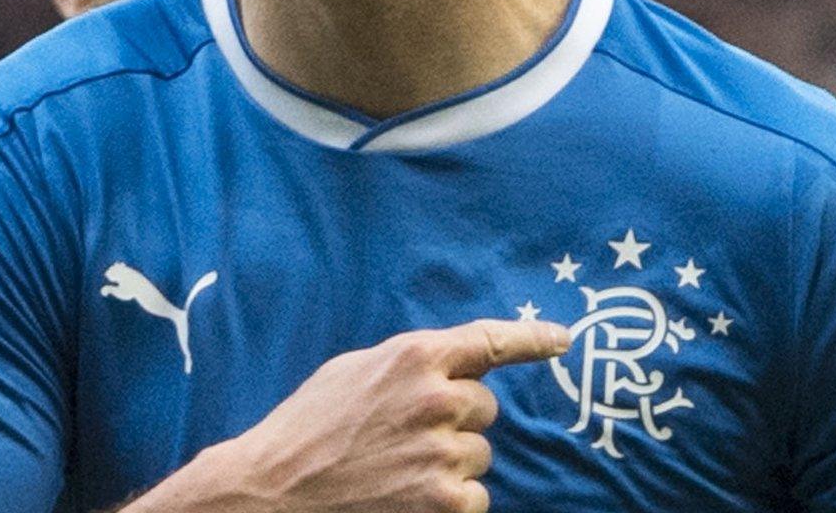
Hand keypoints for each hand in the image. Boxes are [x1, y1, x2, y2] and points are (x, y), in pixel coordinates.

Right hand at [135, 319, 569, 512]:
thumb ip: (409, 365)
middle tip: (409, 437)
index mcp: (415, 355)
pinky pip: (475, 497)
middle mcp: (437, 397)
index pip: (490, 341)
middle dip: (458, 421)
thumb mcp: (355, 371)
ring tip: (397, 471)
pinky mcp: (445, 501)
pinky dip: (450, 502)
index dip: (532, 338)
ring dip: (451, 464)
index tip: (562, 340)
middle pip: (485, 408)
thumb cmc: (307, 428)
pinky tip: (406, 498)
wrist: (273, 490)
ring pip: (479, 455)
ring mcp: (443, 451)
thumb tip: (453, 367)